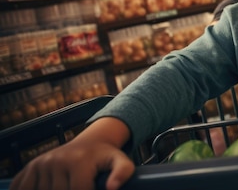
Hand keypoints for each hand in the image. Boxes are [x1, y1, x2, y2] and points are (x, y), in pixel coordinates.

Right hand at [9, 139, 134, 189]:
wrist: (91, 142)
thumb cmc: (105, 157)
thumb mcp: (120, 160)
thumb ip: (123, 172)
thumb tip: (112, 188)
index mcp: (79, 161)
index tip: (92, 188)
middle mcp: (57, 160)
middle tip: (79, 184)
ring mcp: (42, 164)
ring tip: (66, 185)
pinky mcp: (31, 167)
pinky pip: (23, 188)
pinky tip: (45, 188)